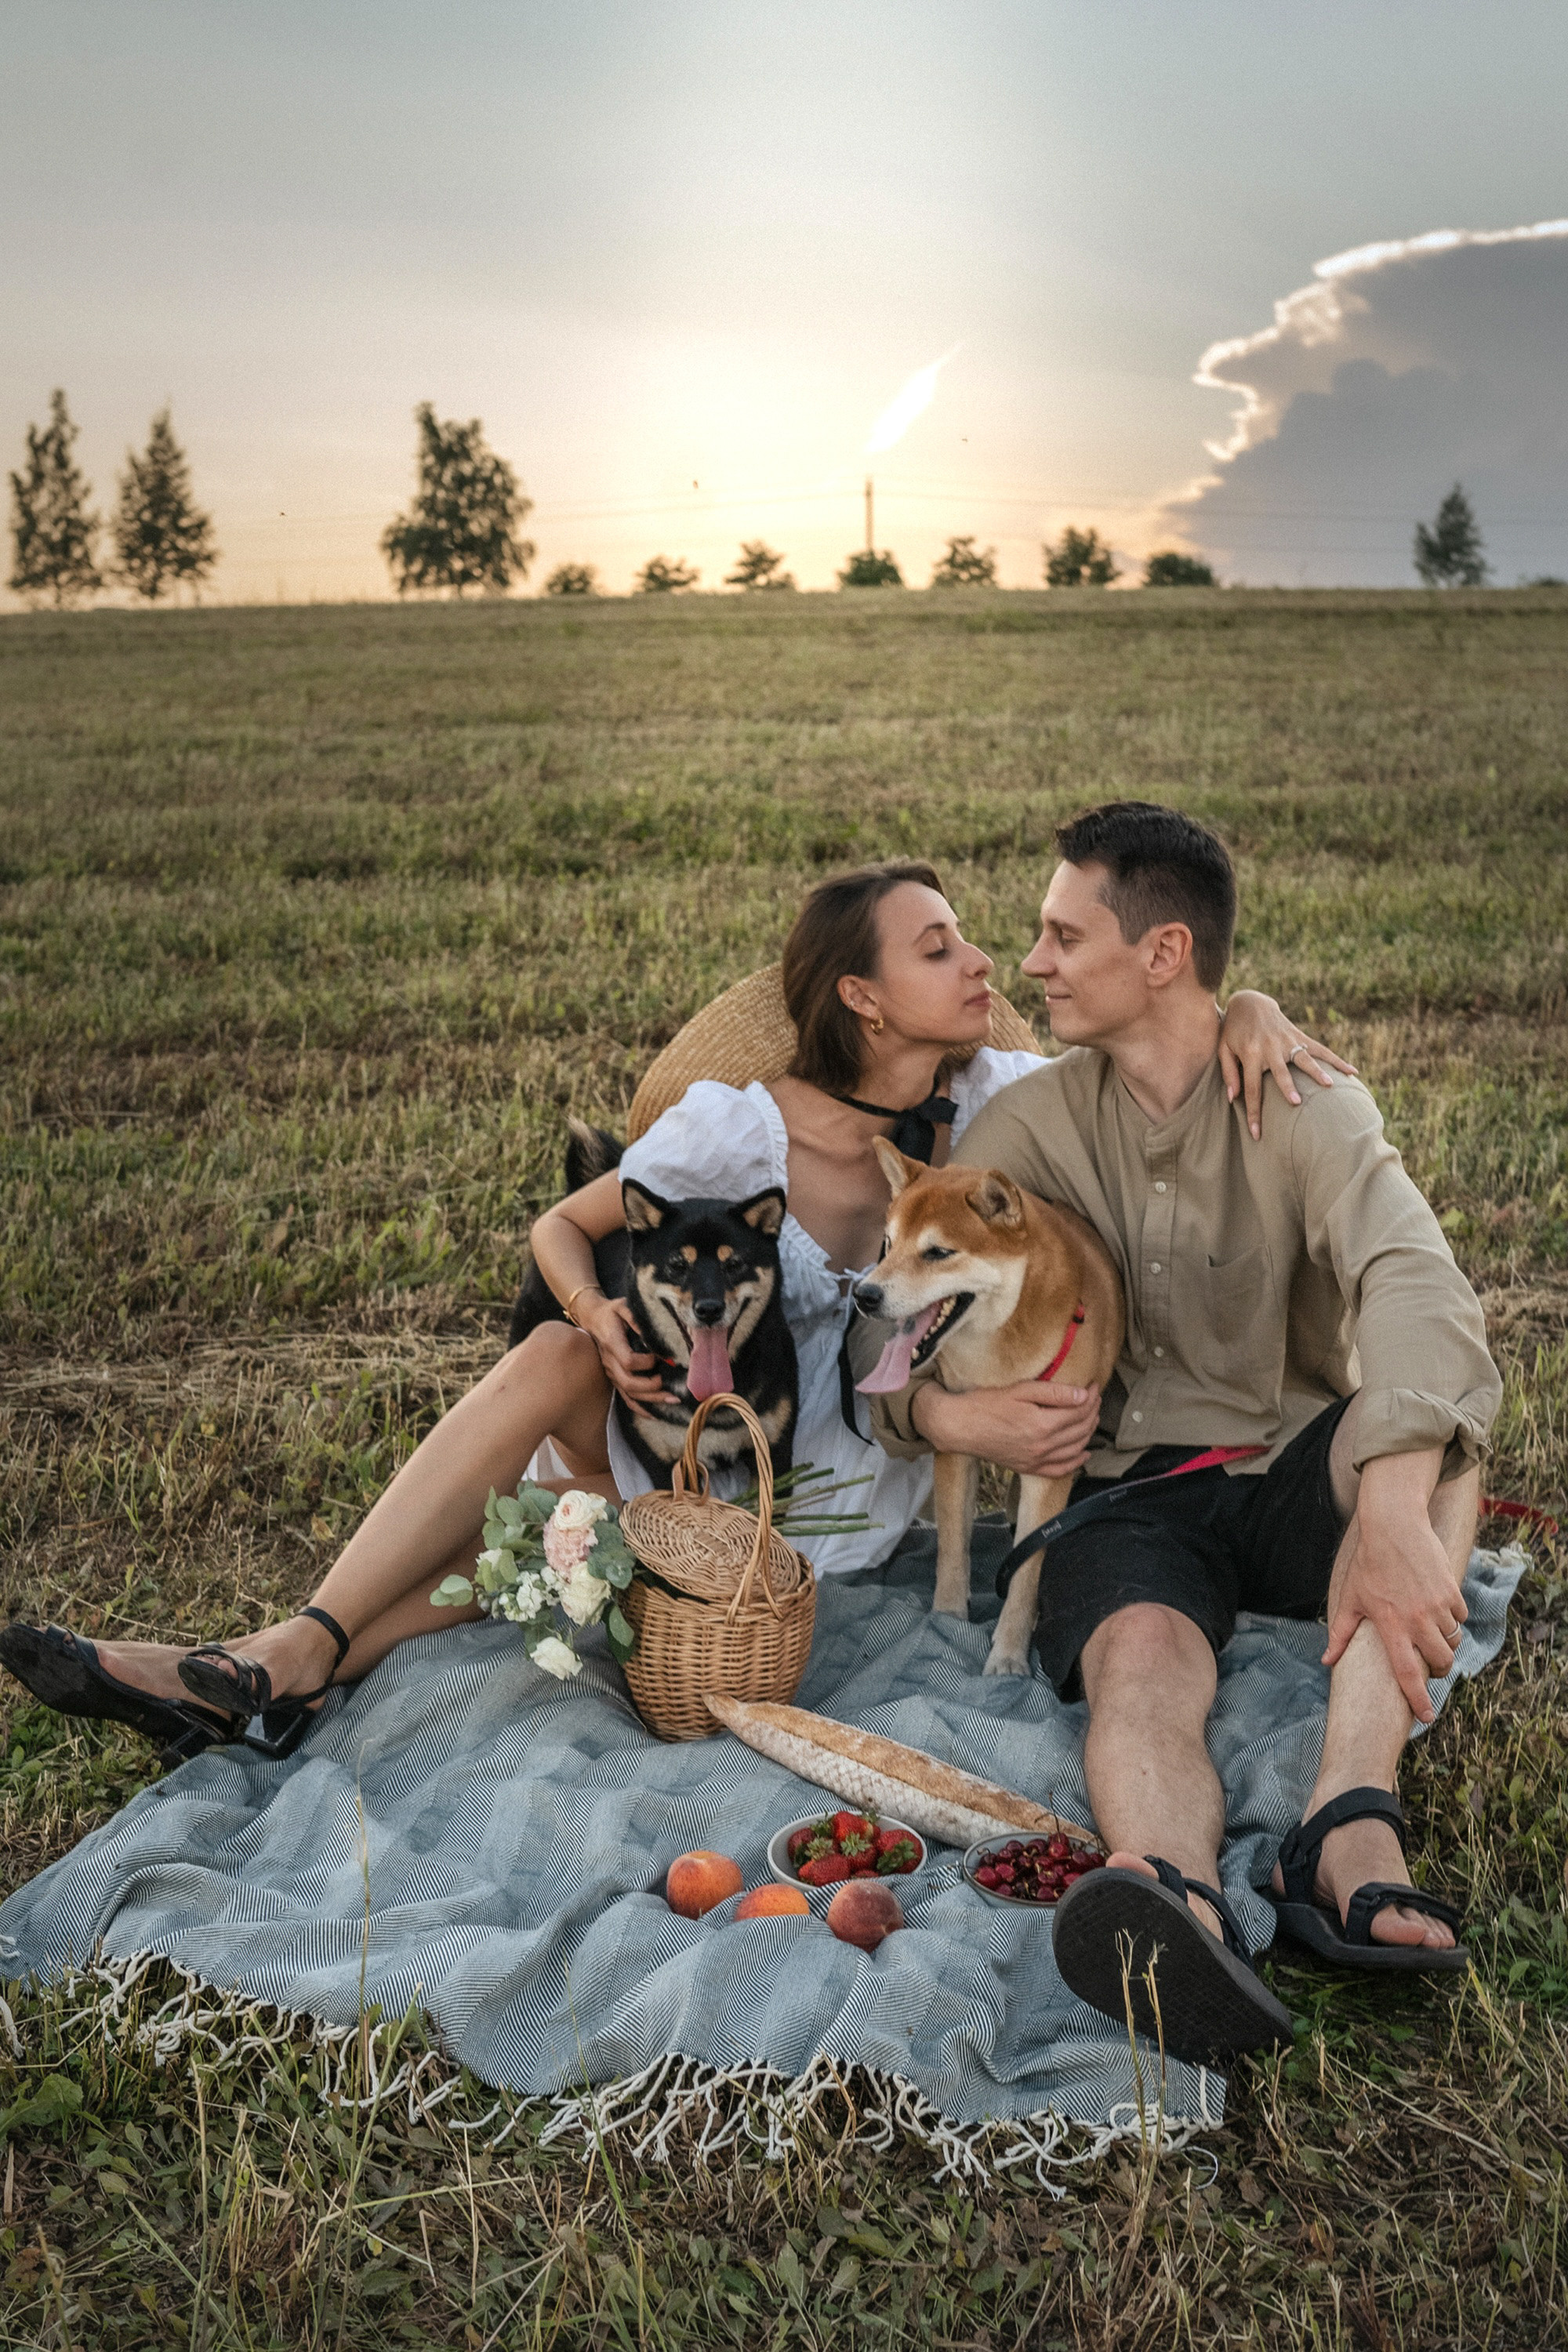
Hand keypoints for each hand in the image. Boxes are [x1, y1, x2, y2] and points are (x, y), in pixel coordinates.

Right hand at [583, 1297, 665, 1406]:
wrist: (593, 1317)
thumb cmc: (612, 1311)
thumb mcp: (624, 1306)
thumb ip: (638, 1319)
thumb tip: (656, 1334)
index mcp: (612, 1342)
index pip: (628, 1361)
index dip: (646, 1363)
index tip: (660, 1357)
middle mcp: (610, 1361)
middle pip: (629, 1382)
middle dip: (652, 1387)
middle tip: (671, 1384)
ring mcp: (611, 1372)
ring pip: (629, 1393)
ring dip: (651, 1400)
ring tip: (672, 1400)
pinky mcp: (614, 1377)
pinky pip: (625, 1397)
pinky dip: (640, 1408)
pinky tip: (655, 1414)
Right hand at [914, 1379, 1101, 1479]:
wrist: (960, 1427)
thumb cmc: (986, 1404)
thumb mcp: (1020, 1390)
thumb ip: (1054, 1393)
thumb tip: (1083, 1395)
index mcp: (1042, 1425)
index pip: (1079, 1411)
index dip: (1091, 1397)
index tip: (1094, 1386)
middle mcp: (1043, 1446)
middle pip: (1080, 1430)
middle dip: (1092, 1412)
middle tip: (1094, 1398)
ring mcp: (1036, 1460)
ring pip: (1075, 1449)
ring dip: (1088, 1433)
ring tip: (1091, 1417)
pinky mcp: (1028, 1468)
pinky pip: (1059, 1470)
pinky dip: (1076, 1462)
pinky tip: (1083, 1453)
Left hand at [1218, 990, 1357, 1141]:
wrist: (1250, 1002)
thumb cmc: (1233, 1030)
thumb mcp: (1223, 1048)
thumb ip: (1228, 1073)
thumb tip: (1233, 1098)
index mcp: (1250, 1053)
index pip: (1251, 1088)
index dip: (1253, 1112)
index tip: (1257, 1134)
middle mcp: (1270, 1047)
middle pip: (1280, 1072)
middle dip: (1288, 1088)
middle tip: (1297, 1103)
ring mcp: (1287, 1041)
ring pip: (1305, 1058)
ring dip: (1317, 1072)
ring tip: (1330, 1085)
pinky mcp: (1299, 1036)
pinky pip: (1320, 1049)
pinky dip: (1336, 1060)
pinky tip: (1352, 1072)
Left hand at [1322, 1499, 1468, 1723]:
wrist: (1394, 1526)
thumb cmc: (1368, 1563)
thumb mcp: (1350, 1598)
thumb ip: (1340, 1633)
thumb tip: (1326, 1661)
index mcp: (1390, 1626)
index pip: (1407, 1673)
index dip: (1418, 1699)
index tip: (1427, 1717)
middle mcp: (1417, 1619)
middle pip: (1440, 1661)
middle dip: (1439, 1670)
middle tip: (1431, 1666)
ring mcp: (1437, 1605)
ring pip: (1453, 1641)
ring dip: (1446, 1645)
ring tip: (1432, 1635)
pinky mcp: (1451, 1591)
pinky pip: (1460, 1617)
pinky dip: (1453, 1619)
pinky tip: (1438, 1609)